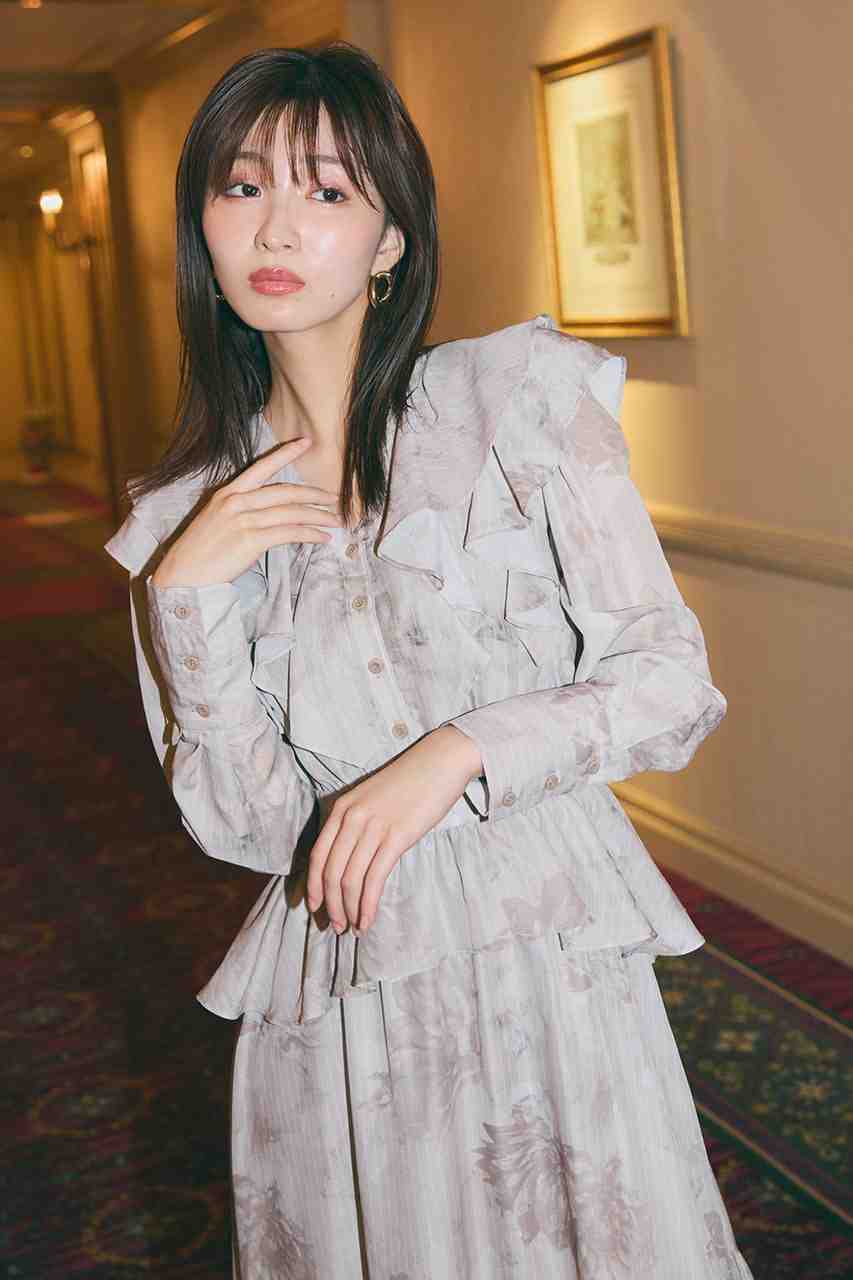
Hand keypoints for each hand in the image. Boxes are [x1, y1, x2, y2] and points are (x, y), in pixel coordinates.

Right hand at [151, 438, 343, 588]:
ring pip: (291, 512)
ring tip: (335, 521)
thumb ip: (242, 511)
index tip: (306, 441)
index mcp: (228, 493)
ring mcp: (244, 519)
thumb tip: (271, 515)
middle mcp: (237, 501)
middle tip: (334, 498)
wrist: (183, 576)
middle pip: (285, 491)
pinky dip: (310, 535)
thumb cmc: (200, 553)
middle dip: (314, 494)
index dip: (286, 453)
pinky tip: (322, 538)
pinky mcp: (251, 539)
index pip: (262, 467)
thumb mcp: (217, 521)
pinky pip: (289, 533)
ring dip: (318, 516)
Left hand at [306, 725, 482, 933]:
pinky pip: (374, 878)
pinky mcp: (396, 837)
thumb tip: (349, 859)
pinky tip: (368, 919)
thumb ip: (357, 823)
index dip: (313, 886)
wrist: (440, 761)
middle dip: (331, 905)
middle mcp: (351, 818)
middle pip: (331, 872)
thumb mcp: (372, 799)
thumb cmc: (410, 782)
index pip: (317, 855)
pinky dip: (368, 904)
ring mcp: (373, 827)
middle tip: (336, 927)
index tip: (315, 908)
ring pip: (350, 879)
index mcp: (342, 808)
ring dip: (348, 910)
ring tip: (353, 928)